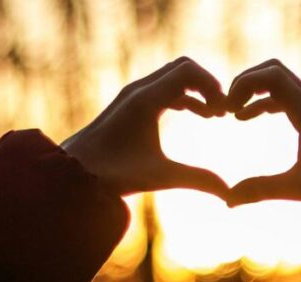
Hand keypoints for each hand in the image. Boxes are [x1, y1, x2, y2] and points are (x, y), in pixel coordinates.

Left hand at [62, 57, 228, 195]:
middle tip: (223, 112)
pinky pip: (163, 89)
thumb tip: (229, 194)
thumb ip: (197, 180)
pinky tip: (196, 116)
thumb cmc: (112, 174)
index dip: (213, 85)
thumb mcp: (160, 176)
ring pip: (173, 78)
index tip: (225, 111)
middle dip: (207, 85)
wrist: (72, 173)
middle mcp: (138, 90)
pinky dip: (183, 97)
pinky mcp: (129, 106)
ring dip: (196, 91)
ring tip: (214, 116)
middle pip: (183, 68)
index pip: (188, 71)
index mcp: (146, 99)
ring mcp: (132, 96)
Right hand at [225, 59, 300, 205]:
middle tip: (226, 106)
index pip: (271, 75)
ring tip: (232, 113)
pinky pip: (283, 96)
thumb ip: (261, 190)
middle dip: (245, 83)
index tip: (228, 109)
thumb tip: (228, 200)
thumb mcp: (297, 187)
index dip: (245, 84)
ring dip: (252, 92)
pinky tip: (245, 118)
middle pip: (272, 71)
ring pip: (277, 81)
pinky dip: (262, 101)